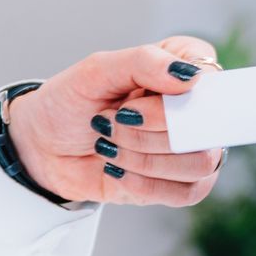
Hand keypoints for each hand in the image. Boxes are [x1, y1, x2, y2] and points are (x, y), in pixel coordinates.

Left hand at [9, 36, 225, 205]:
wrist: (43, 147)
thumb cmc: (70, 101)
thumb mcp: (96, 70)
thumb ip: (143, 62)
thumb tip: (190, 78)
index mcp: (181, 69)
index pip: (212, 79)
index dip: (179, 97)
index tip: (136, 99)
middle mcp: (193, 109)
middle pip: (206, 128)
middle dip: (150, 130)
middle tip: (113, 121)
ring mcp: (190, 149)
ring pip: (199, 163)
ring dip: (143, 157)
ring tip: (111, 145)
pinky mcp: (178, 184)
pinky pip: (186, 192)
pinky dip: (145, 184)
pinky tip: (118, 170)